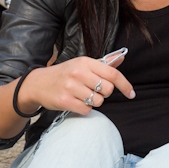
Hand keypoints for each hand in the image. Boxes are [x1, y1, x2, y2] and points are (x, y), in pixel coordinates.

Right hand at [14, 55, 134, 116]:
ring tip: (82, 95)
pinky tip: (76, 102)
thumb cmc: (65, 73)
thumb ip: (103, 63)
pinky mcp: (64, 101)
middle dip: (104, 93)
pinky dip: (84, 108)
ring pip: (98, 101)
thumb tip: (122, 57)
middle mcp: (78, 73)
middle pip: (108, 90)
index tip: (131, 93)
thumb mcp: (83, 64)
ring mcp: (70, 87)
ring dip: (93, 101)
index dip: (125, 85)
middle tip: (93, 90)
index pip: (113, 74)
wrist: (37, 83)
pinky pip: (86, 110)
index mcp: (85, 62)